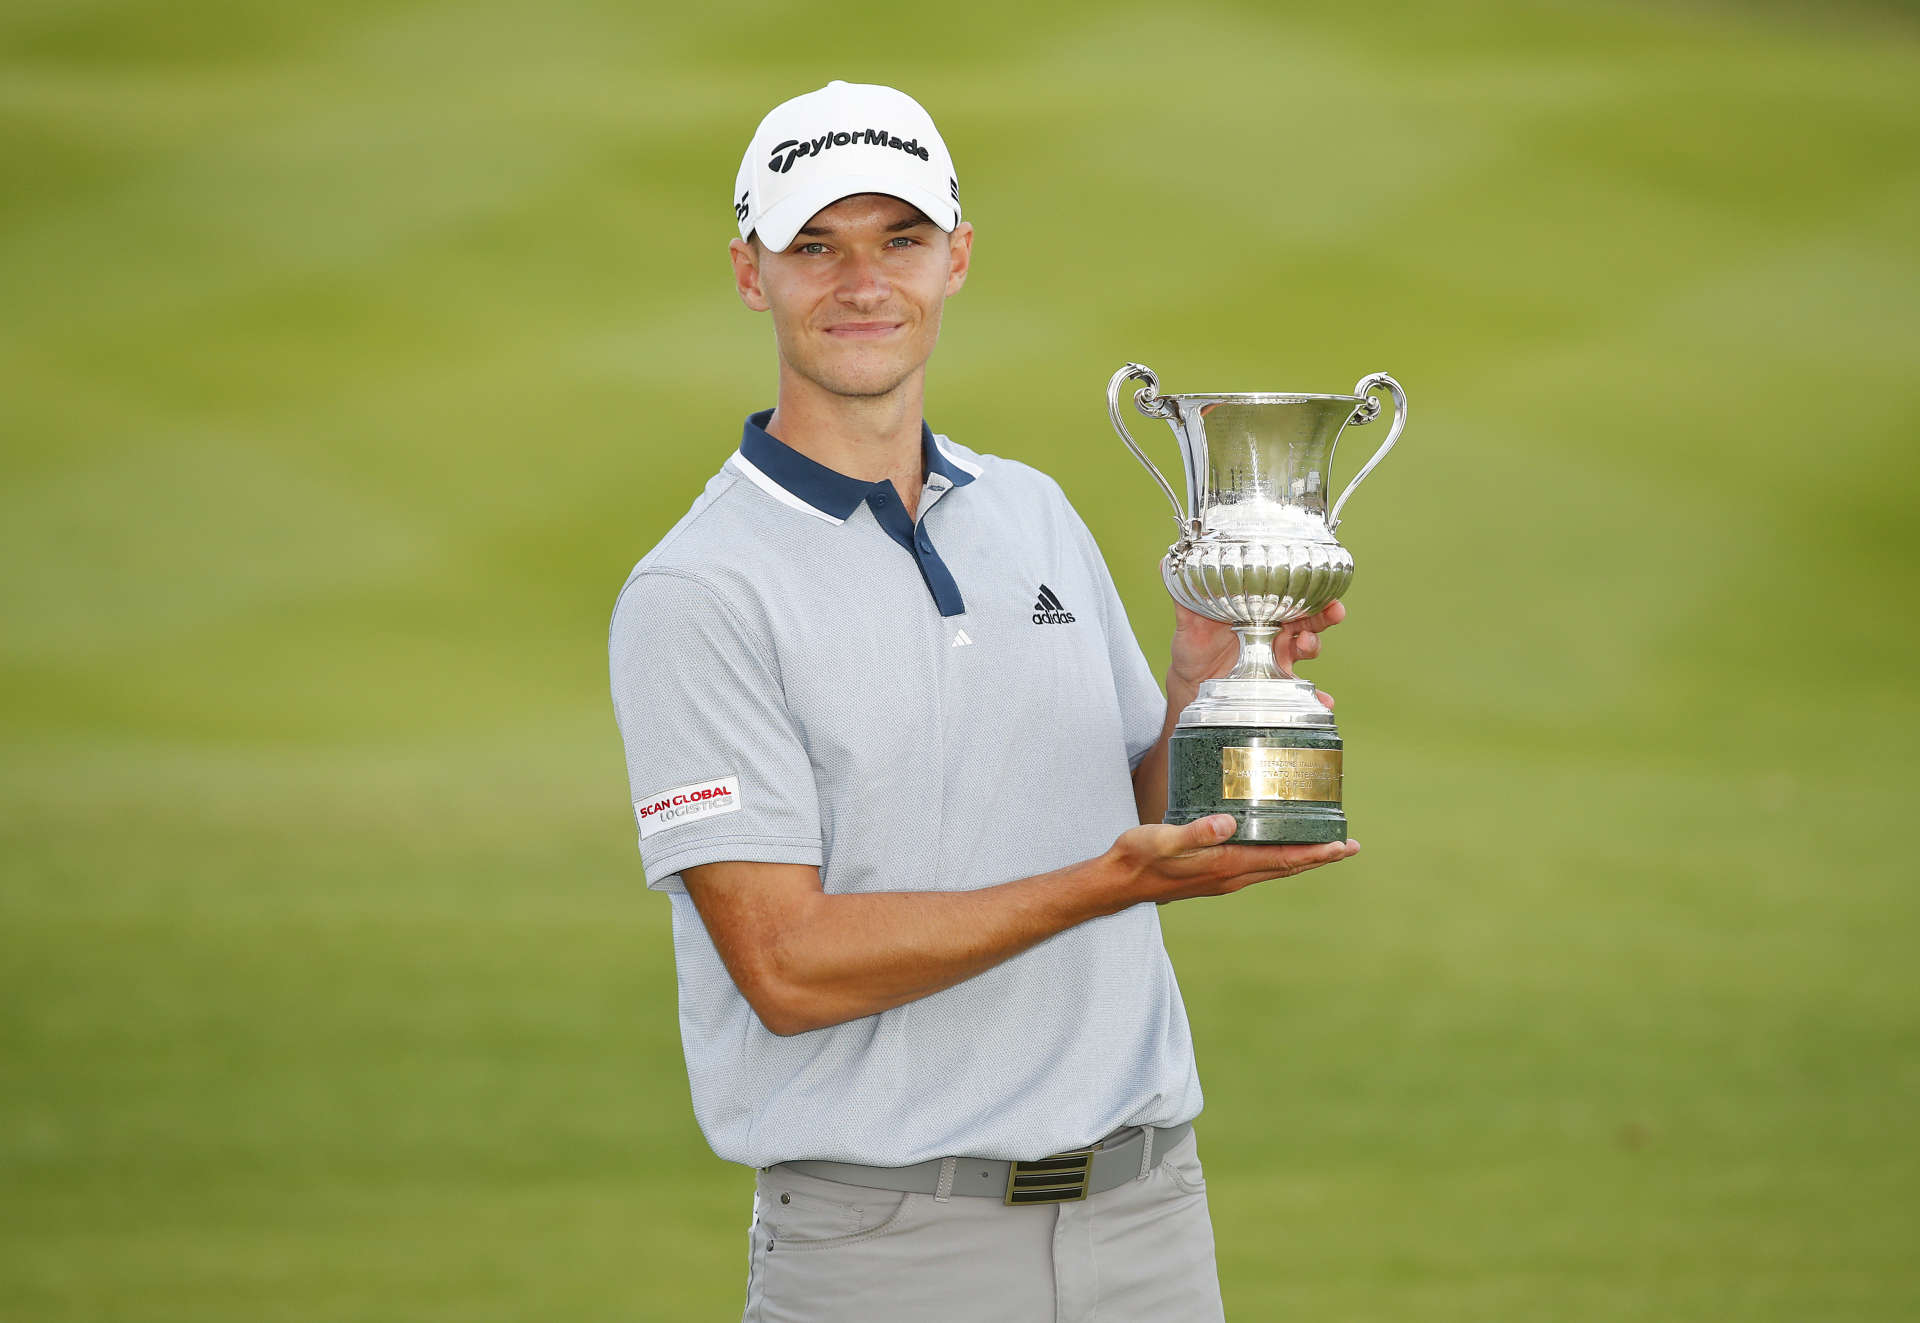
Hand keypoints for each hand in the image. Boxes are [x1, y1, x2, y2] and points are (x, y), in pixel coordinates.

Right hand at [1106, 813, 1358, 906]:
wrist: (1119, 882)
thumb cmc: (1139, 857)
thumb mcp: (1165, 839)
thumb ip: (1197, 831)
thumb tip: (1229, 821)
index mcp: (1227, 866)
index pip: (1283, 859)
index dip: (1316, 853)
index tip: (1344, 845)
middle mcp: (1232, 876)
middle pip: (1287, 866)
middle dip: (1319, 856)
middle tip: (1350, 845)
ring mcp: (1224, 878)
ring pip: (1274, 867)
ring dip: (1302, 857)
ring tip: (1325, 845)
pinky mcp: (1215, 873)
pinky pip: (1258, 865)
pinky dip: (1278, 855)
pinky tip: (1277, 842)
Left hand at [1168, 599, 1346, 710]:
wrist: (1191, 684)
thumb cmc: (1194, 645)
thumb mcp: (1188, 620)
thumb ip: (1183, 594)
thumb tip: (1166, 562)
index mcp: (1259, 609)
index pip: (1289, 594)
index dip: (1308, 589)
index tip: (1322, 586)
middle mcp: (1275, 631)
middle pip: (1308, 618)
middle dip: (1324, 614)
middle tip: (1335, 611)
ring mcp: (1278, 657)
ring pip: (1307, 648)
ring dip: (1314, 646)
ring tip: (1307, 646)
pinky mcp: (1276, 684)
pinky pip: (1301, 691)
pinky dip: (1316, 698)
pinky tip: (1323, 702)